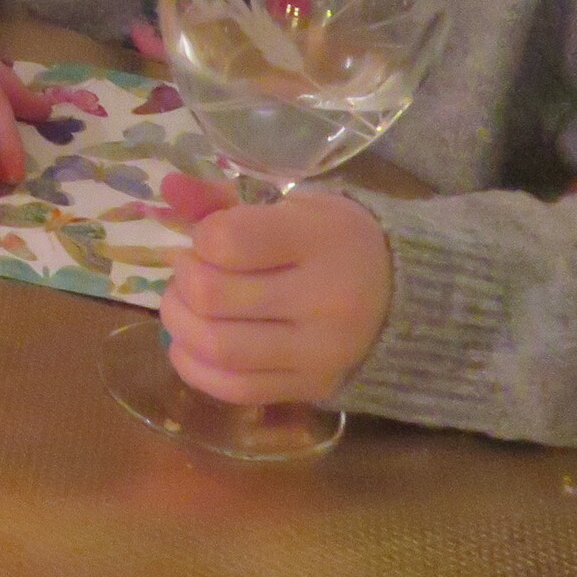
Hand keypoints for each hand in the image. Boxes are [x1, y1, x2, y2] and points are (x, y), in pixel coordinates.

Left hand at [156, 174, 393, 405]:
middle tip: (191, 270)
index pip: (228, 241)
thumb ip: (227, 200)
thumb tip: (168, 187)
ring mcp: (319, 352)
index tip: (209, 237)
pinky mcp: (311, 389)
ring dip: (180, 322)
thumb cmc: (339, 243)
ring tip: (186, 304)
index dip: (201, 237)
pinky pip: (234, 387)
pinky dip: (194, 366)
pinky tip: (190, 344)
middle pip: (212, 295)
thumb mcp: (295, 206)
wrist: (409, 300)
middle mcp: (326, 300)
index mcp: (322, 240)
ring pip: (216, 346)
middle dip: (183, 279)